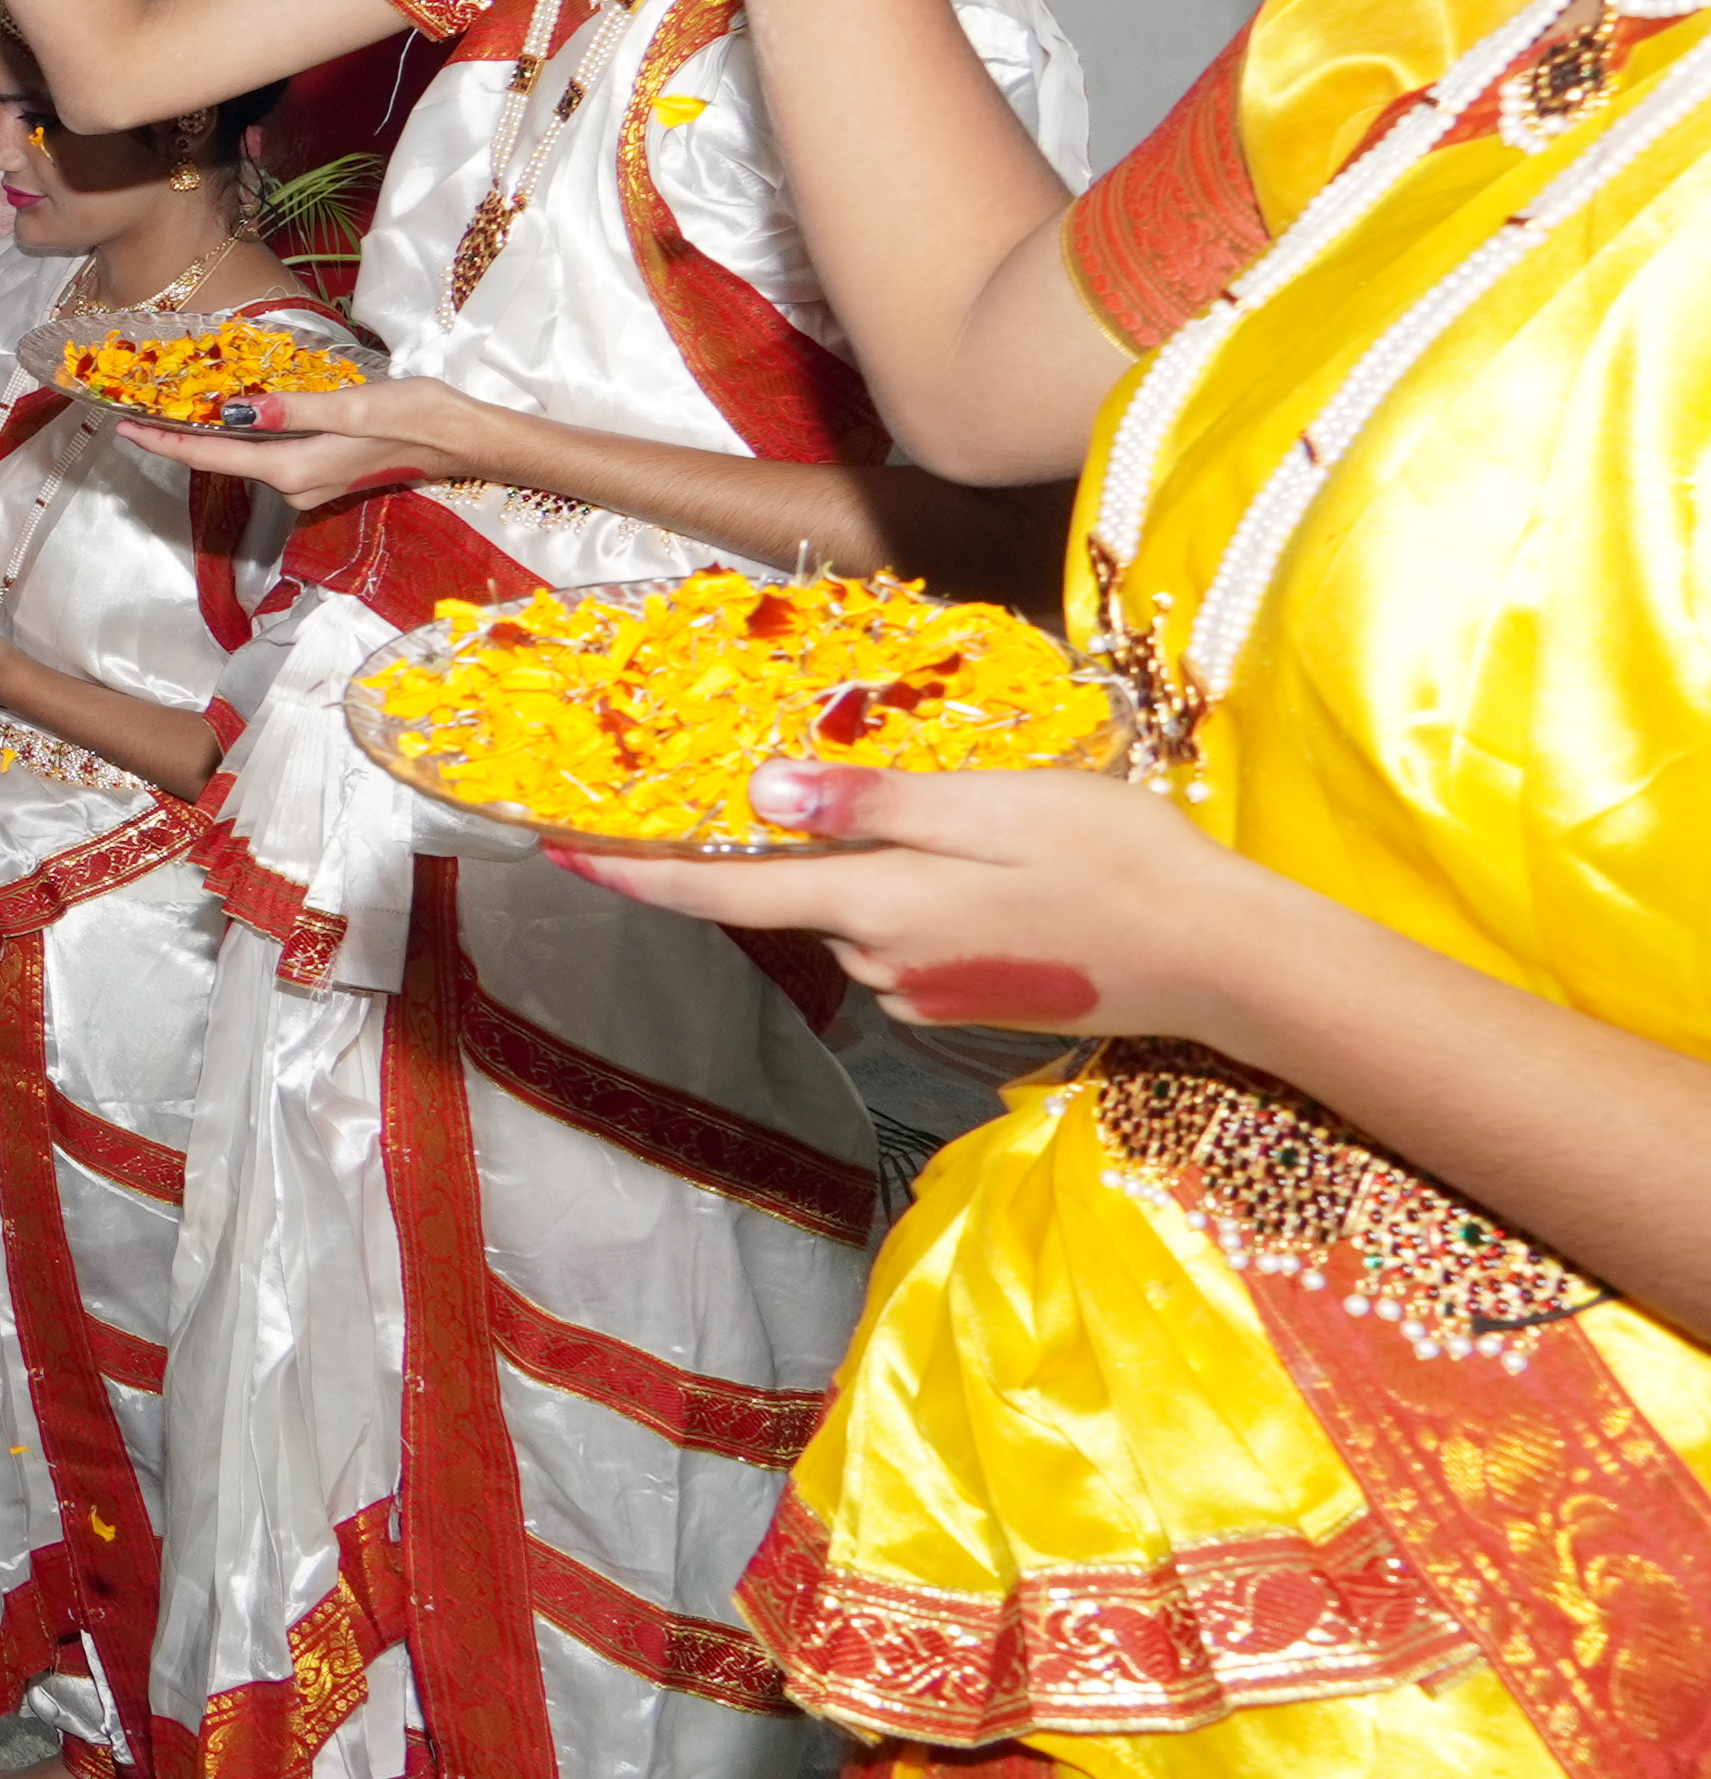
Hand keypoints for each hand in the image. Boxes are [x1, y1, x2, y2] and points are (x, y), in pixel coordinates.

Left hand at [113, 373, 504, 512]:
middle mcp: (296, 484)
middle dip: (176, 440)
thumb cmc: (416, 416)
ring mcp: (310, 482)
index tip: (123, 428)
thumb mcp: (353, 406)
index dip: (165, 443)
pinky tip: (227, 417)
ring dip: (206, 439)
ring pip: (243, 459)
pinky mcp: (324, 471)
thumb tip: (237, 411)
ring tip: (167, 412)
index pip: (214, 457)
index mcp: (295, 469)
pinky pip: (267, 455)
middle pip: (221, 462)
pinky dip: (240, 438)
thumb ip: (293, 411)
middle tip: (133, 414)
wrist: (463, 439)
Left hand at [567, 762, 1270, 1040]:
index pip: (721, 895)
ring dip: (875, 867)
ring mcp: (923, 988)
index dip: (633, 873)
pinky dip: (923, 896)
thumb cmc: (1115, 860)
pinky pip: (908, 934)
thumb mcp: (991, 804)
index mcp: (875, 905)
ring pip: (857, 911)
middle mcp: (881, 960)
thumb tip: (757, 800)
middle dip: (788, 845)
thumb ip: (871, 807)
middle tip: (822, 780)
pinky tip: (996, 870)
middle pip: (793, 897)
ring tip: (967, 822)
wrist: (1222, 959)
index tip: (555, 850)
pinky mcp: (965, 997)